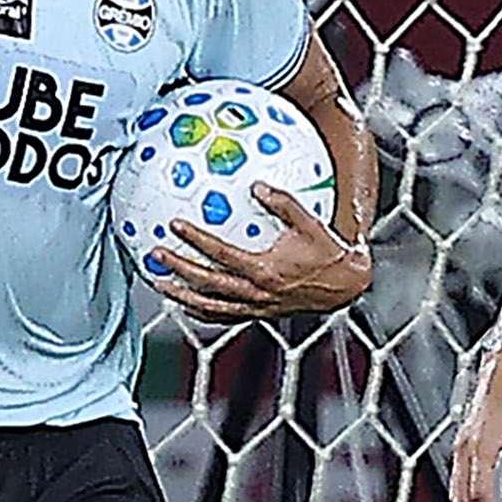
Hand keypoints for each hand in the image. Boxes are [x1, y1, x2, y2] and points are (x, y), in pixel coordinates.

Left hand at [146, 183, 367, 321]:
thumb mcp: (310, 223)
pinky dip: (202, 311)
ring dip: (182, 296)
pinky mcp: (259, 314)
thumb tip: (257, 185)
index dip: (196, 240)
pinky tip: (187, 302)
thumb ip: (283, 203)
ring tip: (159, 284)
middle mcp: (256, 293)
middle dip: (178, 270)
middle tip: (156, 256)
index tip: (175, 225)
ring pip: (210, 306)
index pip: (221, 254)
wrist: (344, 286)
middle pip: (207, 284)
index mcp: (265, 271)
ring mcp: (256, 307)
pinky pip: (224, 316)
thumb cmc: (328, 253)